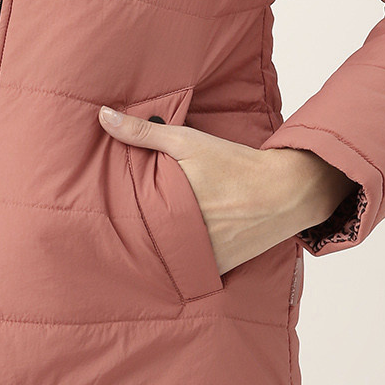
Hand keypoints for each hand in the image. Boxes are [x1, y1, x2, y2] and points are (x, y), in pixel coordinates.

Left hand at [98, 105, 357, 273]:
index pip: (128, 222)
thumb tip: (103, 116)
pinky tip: (173, 248)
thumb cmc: (233, 163)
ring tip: (143, 240)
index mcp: (171, 211)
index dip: (114, 218)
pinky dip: (181, 259)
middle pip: (146, 241)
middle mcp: (185, 240)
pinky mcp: (218, 268)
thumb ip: (142, 132)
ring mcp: (202, 258)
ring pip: (167, 258)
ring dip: (157, 249)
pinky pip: (190, 268)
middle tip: (115, 230)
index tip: (99, 217)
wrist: (284, 191)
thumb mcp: (186, 141)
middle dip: (133, 234)